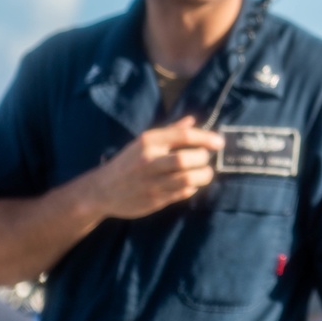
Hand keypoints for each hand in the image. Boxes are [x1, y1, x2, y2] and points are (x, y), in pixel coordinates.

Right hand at [89, 115, 223, 218]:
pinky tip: (191, 184)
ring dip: (204, 175)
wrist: (102, 190)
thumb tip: (192, 120)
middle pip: (186, 159)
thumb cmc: (128, 162)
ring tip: (205, 172)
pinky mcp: (155, 200)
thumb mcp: (144, 142)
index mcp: (148, 142)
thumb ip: (170, 132)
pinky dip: (192, 188)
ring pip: (188, 179)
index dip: (205, 138)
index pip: (183, 136)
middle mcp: (149, 161)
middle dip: (203, 159)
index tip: (219, 142)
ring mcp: (152, 182)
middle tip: (206, 159)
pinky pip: (183, 193)